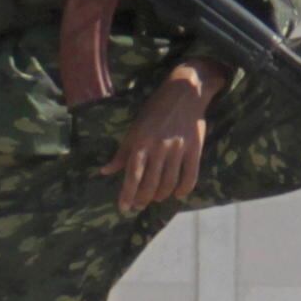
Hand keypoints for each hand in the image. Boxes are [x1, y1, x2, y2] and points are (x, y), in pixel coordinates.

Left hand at [111, 68, 215, 216]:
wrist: (185, 92)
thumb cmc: (155, 110)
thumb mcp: (135, 128)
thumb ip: (123, 152)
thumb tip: (105, 171)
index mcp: (141, 142)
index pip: (132, 175)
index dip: (127, 194)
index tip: (124, 208)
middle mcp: (159, 148)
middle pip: (150, 183)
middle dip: (142, 199)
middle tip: (138, 205)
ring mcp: (178, 149)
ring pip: (169, 183)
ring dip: (161, 195)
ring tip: (155, 198)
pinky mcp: (195, 149)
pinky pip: (190, 176)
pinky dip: (184, 189)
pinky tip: (177, 194)